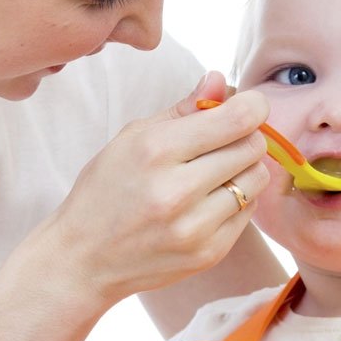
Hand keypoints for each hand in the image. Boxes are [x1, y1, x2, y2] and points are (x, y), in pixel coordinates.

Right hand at [44, 72, 271, 307]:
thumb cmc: (105, 191)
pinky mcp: (208, 253)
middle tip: (225, 140)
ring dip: (244, 170)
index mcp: (156, 150)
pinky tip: (208, 201)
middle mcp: (177, 190)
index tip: (249, 107)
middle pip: (252, 147)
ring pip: (256, 180)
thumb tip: (219, 80)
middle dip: (245, 136)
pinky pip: (248, 213)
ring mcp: (194, 227)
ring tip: (215, 172)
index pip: (236, 120)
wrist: (84, 260)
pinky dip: (237, 201)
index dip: (253, 107)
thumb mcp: (131, 138)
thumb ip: (182, 109)